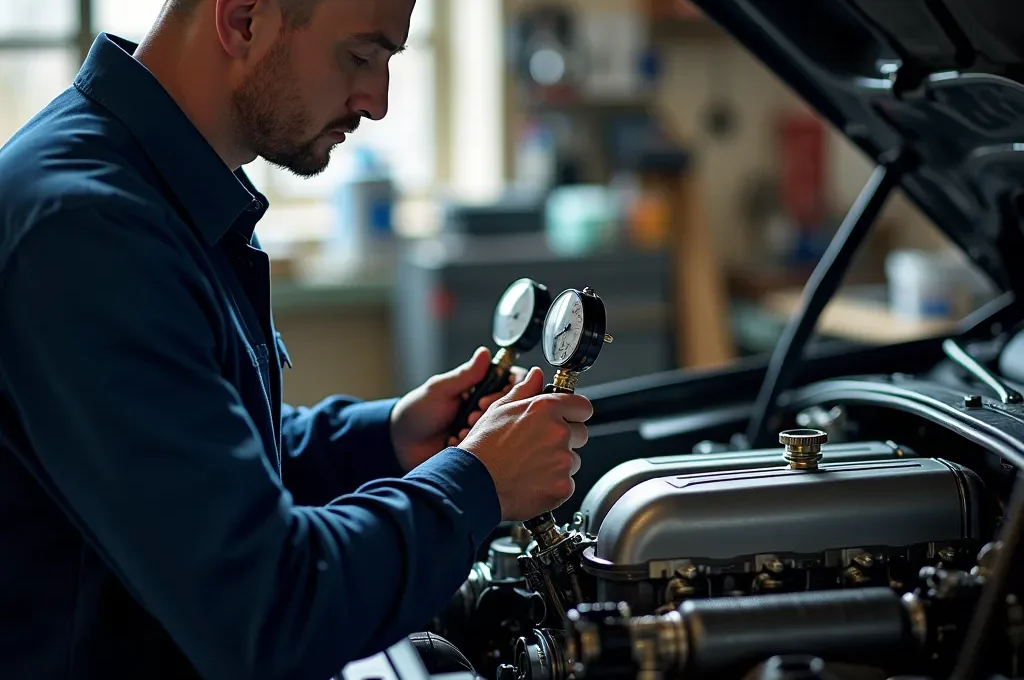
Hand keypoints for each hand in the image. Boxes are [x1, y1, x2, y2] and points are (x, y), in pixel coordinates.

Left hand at [390, 347, 525, 470]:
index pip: (510, 382)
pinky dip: (475, 446)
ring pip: (502, 428)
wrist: (401, 443)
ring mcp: (484, 428)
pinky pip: (491, 449)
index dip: (505, 390)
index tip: (484, 400)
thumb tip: (485, 353)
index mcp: (479, 388)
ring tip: (460, 432)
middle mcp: (486, 407)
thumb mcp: (440, 389)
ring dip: (481, 430)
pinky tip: (457, 444)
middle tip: (470, 418)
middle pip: (510, 406)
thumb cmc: (418, 411)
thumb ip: (465, 375)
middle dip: (490, 413)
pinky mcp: (480, 449)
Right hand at [459, 367, 592, 520]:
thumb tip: (536, 375)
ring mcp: (563, 461)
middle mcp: (558, 432)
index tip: (567, 418)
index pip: (583, 406)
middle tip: (538, 447)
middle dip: (566, 439)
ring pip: (573, 461)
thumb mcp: (499, 409)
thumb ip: (524, 390)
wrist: (473, 482)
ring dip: (558, 464)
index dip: (574, 413)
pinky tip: (531, 482)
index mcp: (546, 408)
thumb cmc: (482, 447)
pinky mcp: (562, 487)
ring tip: (530, 466)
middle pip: (581, 434)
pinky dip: (553, 486)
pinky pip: (567, 484)